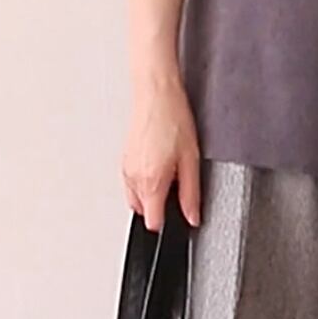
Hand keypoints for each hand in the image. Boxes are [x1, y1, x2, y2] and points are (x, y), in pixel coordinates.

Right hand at [121, 76, 201, 230]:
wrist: (155, 94)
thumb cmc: (172, 119)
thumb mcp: (191, 160)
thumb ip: (191, 194)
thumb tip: (192, 216)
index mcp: (151, 182)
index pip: (153, 223)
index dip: (168, 224)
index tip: (178, 216)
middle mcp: (134, 178)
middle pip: (145, 213)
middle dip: (161, 207)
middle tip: (177, 186)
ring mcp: (126, 169)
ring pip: (137, 198)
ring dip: (152, 194)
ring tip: (169, 170)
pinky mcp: (125, 160)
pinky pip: (133, 183)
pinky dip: (145, 181)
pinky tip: (159, 163)